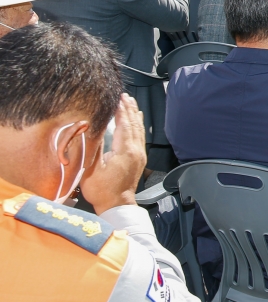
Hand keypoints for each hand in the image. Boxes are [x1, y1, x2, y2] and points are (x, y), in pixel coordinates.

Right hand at [80, 94, 145, 214]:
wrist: (117, 205)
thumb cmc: (102, 191)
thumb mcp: (92, 170)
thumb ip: (94, 148)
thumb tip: (93, 130)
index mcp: (125, 151)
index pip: (124, 125)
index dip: (120, 111)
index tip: (117, 99)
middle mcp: (136, 150)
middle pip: (133, 124)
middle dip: (129, 109)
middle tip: (124, 96)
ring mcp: (139, 154)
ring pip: (139, 129)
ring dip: (134, 115)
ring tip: (131, 103)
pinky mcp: (139, 158)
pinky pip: (140, 136)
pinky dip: (138, 125)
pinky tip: (137, 120)